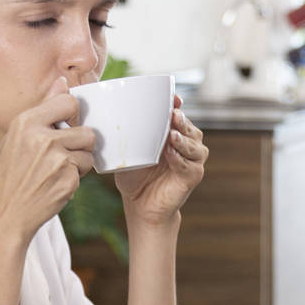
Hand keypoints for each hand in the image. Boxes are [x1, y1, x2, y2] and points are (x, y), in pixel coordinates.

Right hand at [0, 77, 95, 244]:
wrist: (1, 216)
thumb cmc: (8, 176)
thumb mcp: (16, 138)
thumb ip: (43, 111)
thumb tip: (64, 82)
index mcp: (26, 122)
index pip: (69, 102)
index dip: (73, 116)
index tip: (66, 127)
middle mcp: (42, 137)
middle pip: (87, 131)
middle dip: (80, 145)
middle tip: (62, 157)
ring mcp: (57, 159)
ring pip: (89, 153)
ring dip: (79, 163)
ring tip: (56, 172)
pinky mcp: (68, 179)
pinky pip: (84, 173)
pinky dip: (75, 180)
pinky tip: (54, 186)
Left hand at [114, 96, 207, 225]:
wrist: (139, 204)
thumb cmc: (134, 176)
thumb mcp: (129, 151)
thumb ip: (128, 135)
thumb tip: (109, 114)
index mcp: (172, 134)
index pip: (178, 115)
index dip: (177, 105)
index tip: (172, 99)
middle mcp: (186, 144)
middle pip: (190, 128)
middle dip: (182, 121)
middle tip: (173, 115)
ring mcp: (192, 160)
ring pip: (195, 145)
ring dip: (184, 139)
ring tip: (172, 136)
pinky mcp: (193, 176)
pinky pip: (191, 166)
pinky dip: (181, 159)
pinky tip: (171, 154)